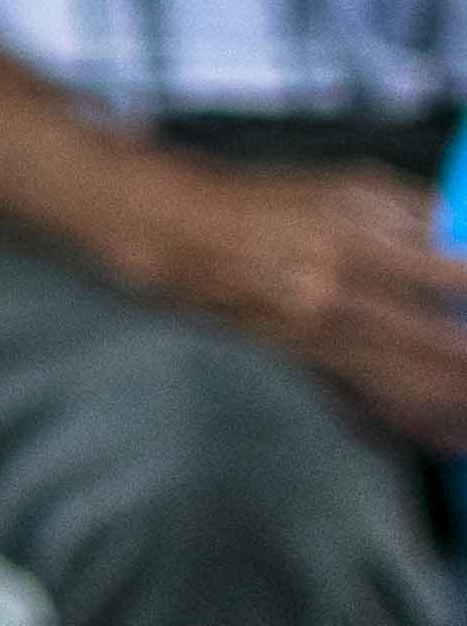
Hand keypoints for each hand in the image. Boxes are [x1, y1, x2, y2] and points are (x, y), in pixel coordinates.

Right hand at [117, 163, 466, 451]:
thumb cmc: (273, 205)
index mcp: (361, 244)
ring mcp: (329, 342)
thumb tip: (465, 239)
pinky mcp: (313, 366)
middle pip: (452, 353)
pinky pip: (377, 412)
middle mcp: (346, 301)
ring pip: (420, 394)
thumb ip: (418, 210)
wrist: (188, 239)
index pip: (459, 277)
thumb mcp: (349, 186)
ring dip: (463, 410)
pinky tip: (451, 439)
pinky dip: (420, 430)